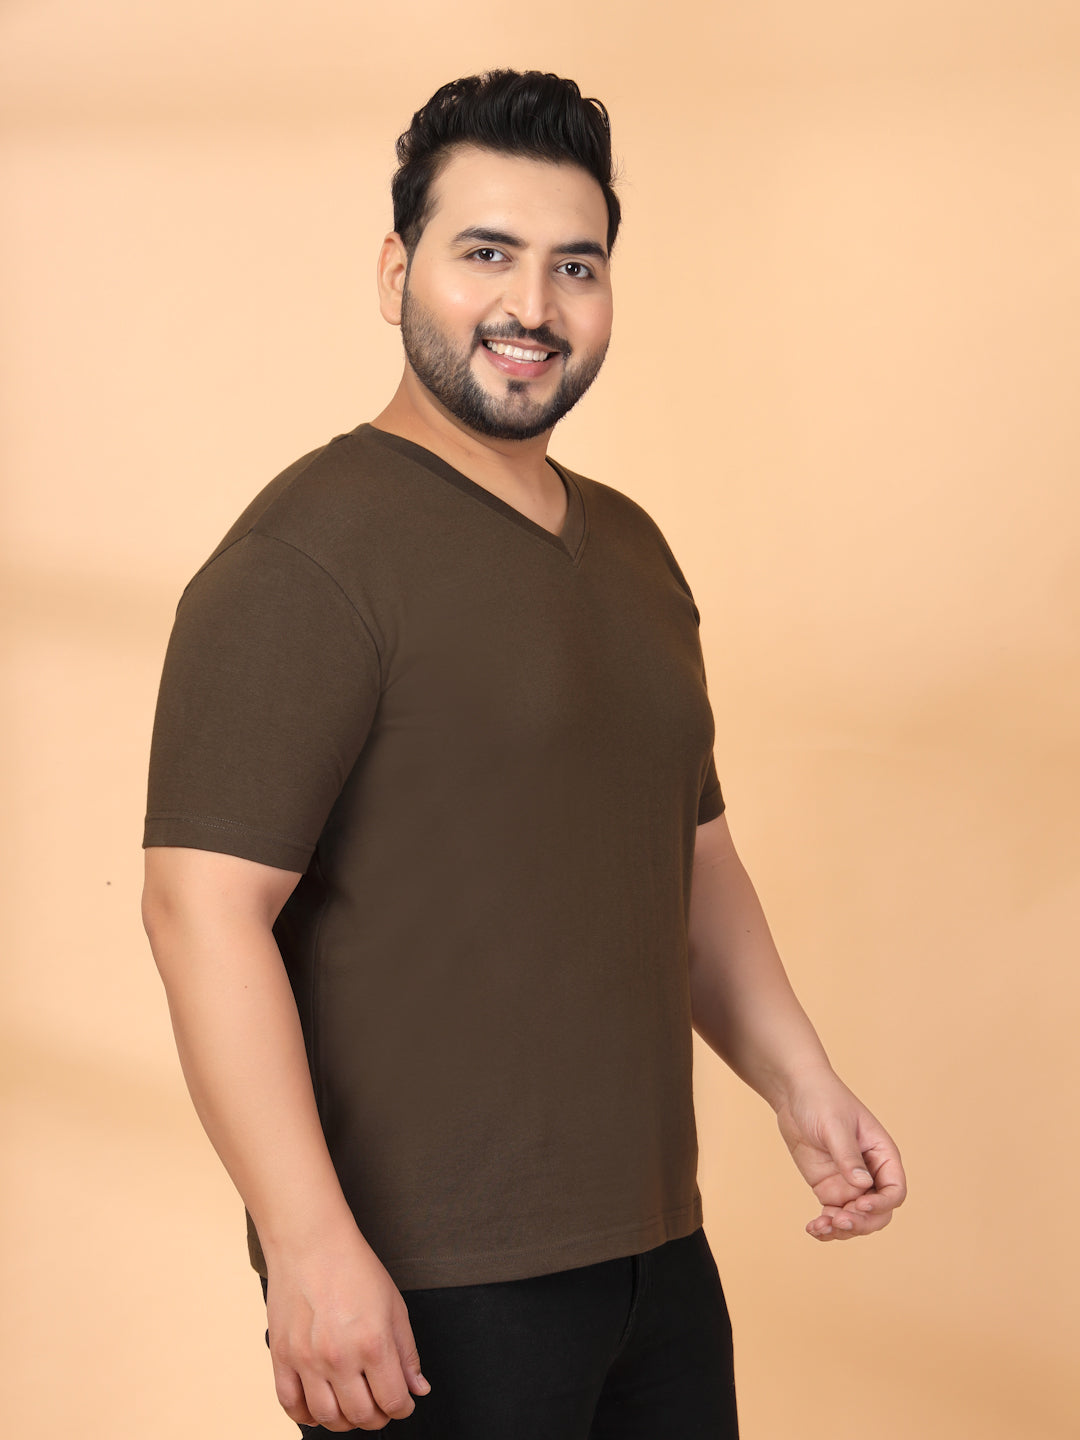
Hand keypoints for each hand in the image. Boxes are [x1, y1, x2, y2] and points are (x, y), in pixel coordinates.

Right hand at [265, 1230, 431, 1430]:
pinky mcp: (281, 1356)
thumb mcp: (395, 1306)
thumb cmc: (354, 1268)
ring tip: (352, 1404)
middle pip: (361, 1415)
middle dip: (377, 1416)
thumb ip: (407, 1353)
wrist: (311, 1243)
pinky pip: (290, 1404)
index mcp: (373, 1343)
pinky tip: (319, 1407)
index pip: (393, 1401)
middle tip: (380, 1404)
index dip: (403, 1408)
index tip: (403, 1402)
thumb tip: (418, 1388)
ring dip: (344, 1421)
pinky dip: (305, 1415)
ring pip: (327, 1417)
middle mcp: (339, 1356)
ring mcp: (307, 1359)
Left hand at [775, 1070, 906, 1241]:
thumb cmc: (821, 1099)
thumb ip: (848, 1155)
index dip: (882, 1204)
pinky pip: (833, 1215)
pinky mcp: (829, 1187)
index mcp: (882, 1154)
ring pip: (856, 1219)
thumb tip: (863, 1186)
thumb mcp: (835, 1125)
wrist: (794, 1092)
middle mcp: (870, 1173)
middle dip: (861, 1223)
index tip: (859, 1206)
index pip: (895, 1190)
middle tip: (837, 1221)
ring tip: (820, 1228)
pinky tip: (813, 1229)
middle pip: (878, 1212)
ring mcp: (849, 1183)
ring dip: (842, 1230)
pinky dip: (826, 1226)